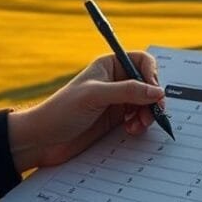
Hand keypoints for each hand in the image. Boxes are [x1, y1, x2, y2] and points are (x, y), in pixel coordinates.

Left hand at [7, 52, 164, 170]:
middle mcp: (116, 81)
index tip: (154, 92)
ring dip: (148, 114)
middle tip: (154, 112)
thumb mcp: (95, 96)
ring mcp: (117, 101)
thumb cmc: (62, 111)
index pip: (142, 61)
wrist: (43, 140)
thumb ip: (127, 91)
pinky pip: (138, 118)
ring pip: (146, 103)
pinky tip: (131, 130)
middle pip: (148, 84)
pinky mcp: (115, 119)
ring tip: (139, 124)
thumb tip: (157, 92)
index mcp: (109, 65)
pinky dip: (140, 124)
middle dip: (153, 98)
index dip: (152, 74)